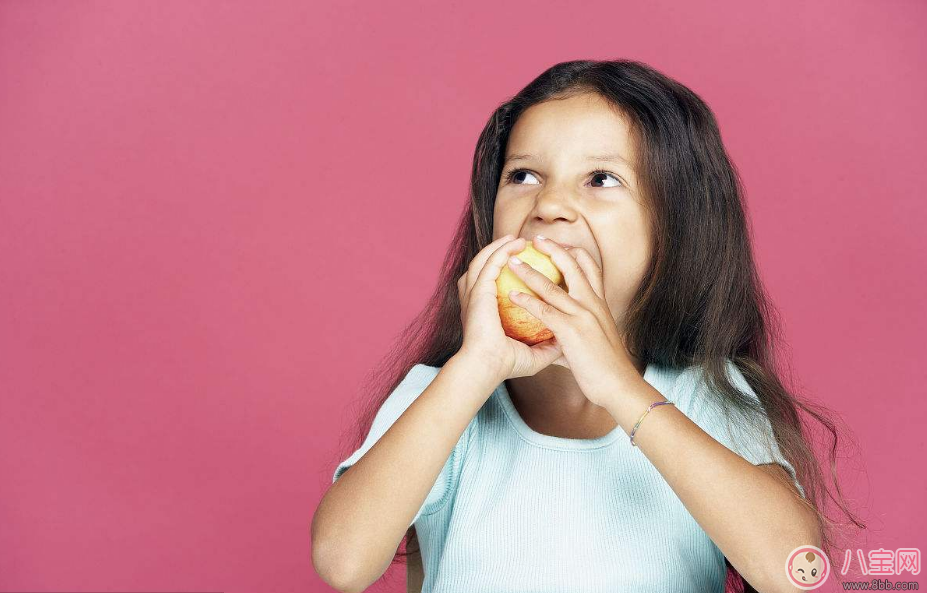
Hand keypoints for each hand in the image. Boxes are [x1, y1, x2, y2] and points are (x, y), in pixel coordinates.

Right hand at [457, 235, 563, 381]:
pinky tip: (516, 243)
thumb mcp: (534, 355)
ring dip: (502, 245)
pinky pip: (490, 262)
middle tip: (523, 244)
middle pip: (486, 266)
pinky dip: (502, 249)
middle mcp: (479, 299)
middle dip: (502, 251)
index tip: (526, 266)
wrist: (488, 367)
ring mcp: (476, 293)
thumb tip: (568, 342)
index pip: (494, 286)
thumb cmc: (507, 364)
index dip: (507, 273)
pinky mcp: (478, 290)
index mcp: (488, 311)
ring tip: (519, 239)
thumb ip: (549, 347)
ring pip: (486, 258)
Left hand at [504, 235, 638, 406]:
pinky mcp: (572, 330)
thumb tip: (554, 344)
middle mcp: (593, 304)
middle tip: (535, 239)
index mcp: (599, 304)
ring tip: (512, 262)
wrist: (618, 384)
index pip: (590, 267)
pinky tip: (512, 295)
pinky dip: (527, 300)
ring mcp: (583, 315)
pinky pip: (545, 311)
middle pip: (574, 265)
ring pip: (553, 286)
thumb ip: (571, 337)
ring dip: (530, 271)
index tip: (557, 246)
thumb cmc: (605, 368)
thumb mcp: (591, 343)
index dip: (574, 252)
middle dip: (553, 249)